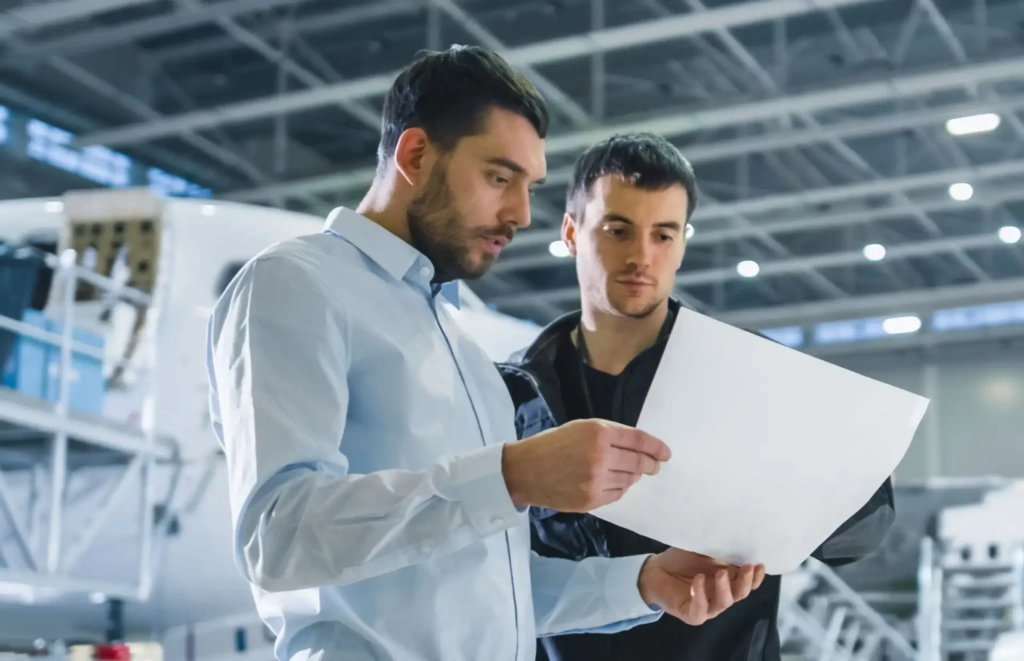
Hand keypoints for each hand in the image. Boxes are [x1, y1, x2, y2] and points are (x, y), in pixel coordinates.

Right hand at [502, 419, 670, 511]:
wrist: (526, 470)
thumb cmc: (554, 444)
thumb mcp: (582, 428)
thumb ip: (611, 434)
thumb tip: (640, 448)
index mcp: (599, 432)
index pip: (639, 440)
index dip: (656, 447)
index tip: (666, 453)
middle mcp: (600, 456)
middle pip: (639, 462)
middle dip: (650, 464)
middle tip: (654, 466)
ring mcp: (596, 480)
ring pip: (630, 480)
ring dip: (632, 476)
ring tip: (623, 471)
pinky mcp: (592, 499)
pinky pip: (617, 494)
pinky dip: (619, 487)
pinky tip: (609, 481)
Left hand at [638, 549, 765, 624]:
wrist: (656, 570)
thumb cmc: (682, 559)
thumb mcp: (702, 550)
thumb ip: (718, 550)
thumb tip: (735, 539)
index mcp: (728, 580)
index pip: (748, 583)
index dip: (755, 577)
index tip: (759, 564)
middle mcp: (721, 594)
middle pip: (740, 594)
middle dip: (745, 581)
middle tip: (745, 567)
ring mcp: (708, 607)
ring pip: (724, 603)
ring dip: (725, 588)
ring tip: (720, 573)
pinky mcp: (692, 614)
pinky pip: (700, 610)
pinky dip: (701, 596)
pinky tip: (698, 581)